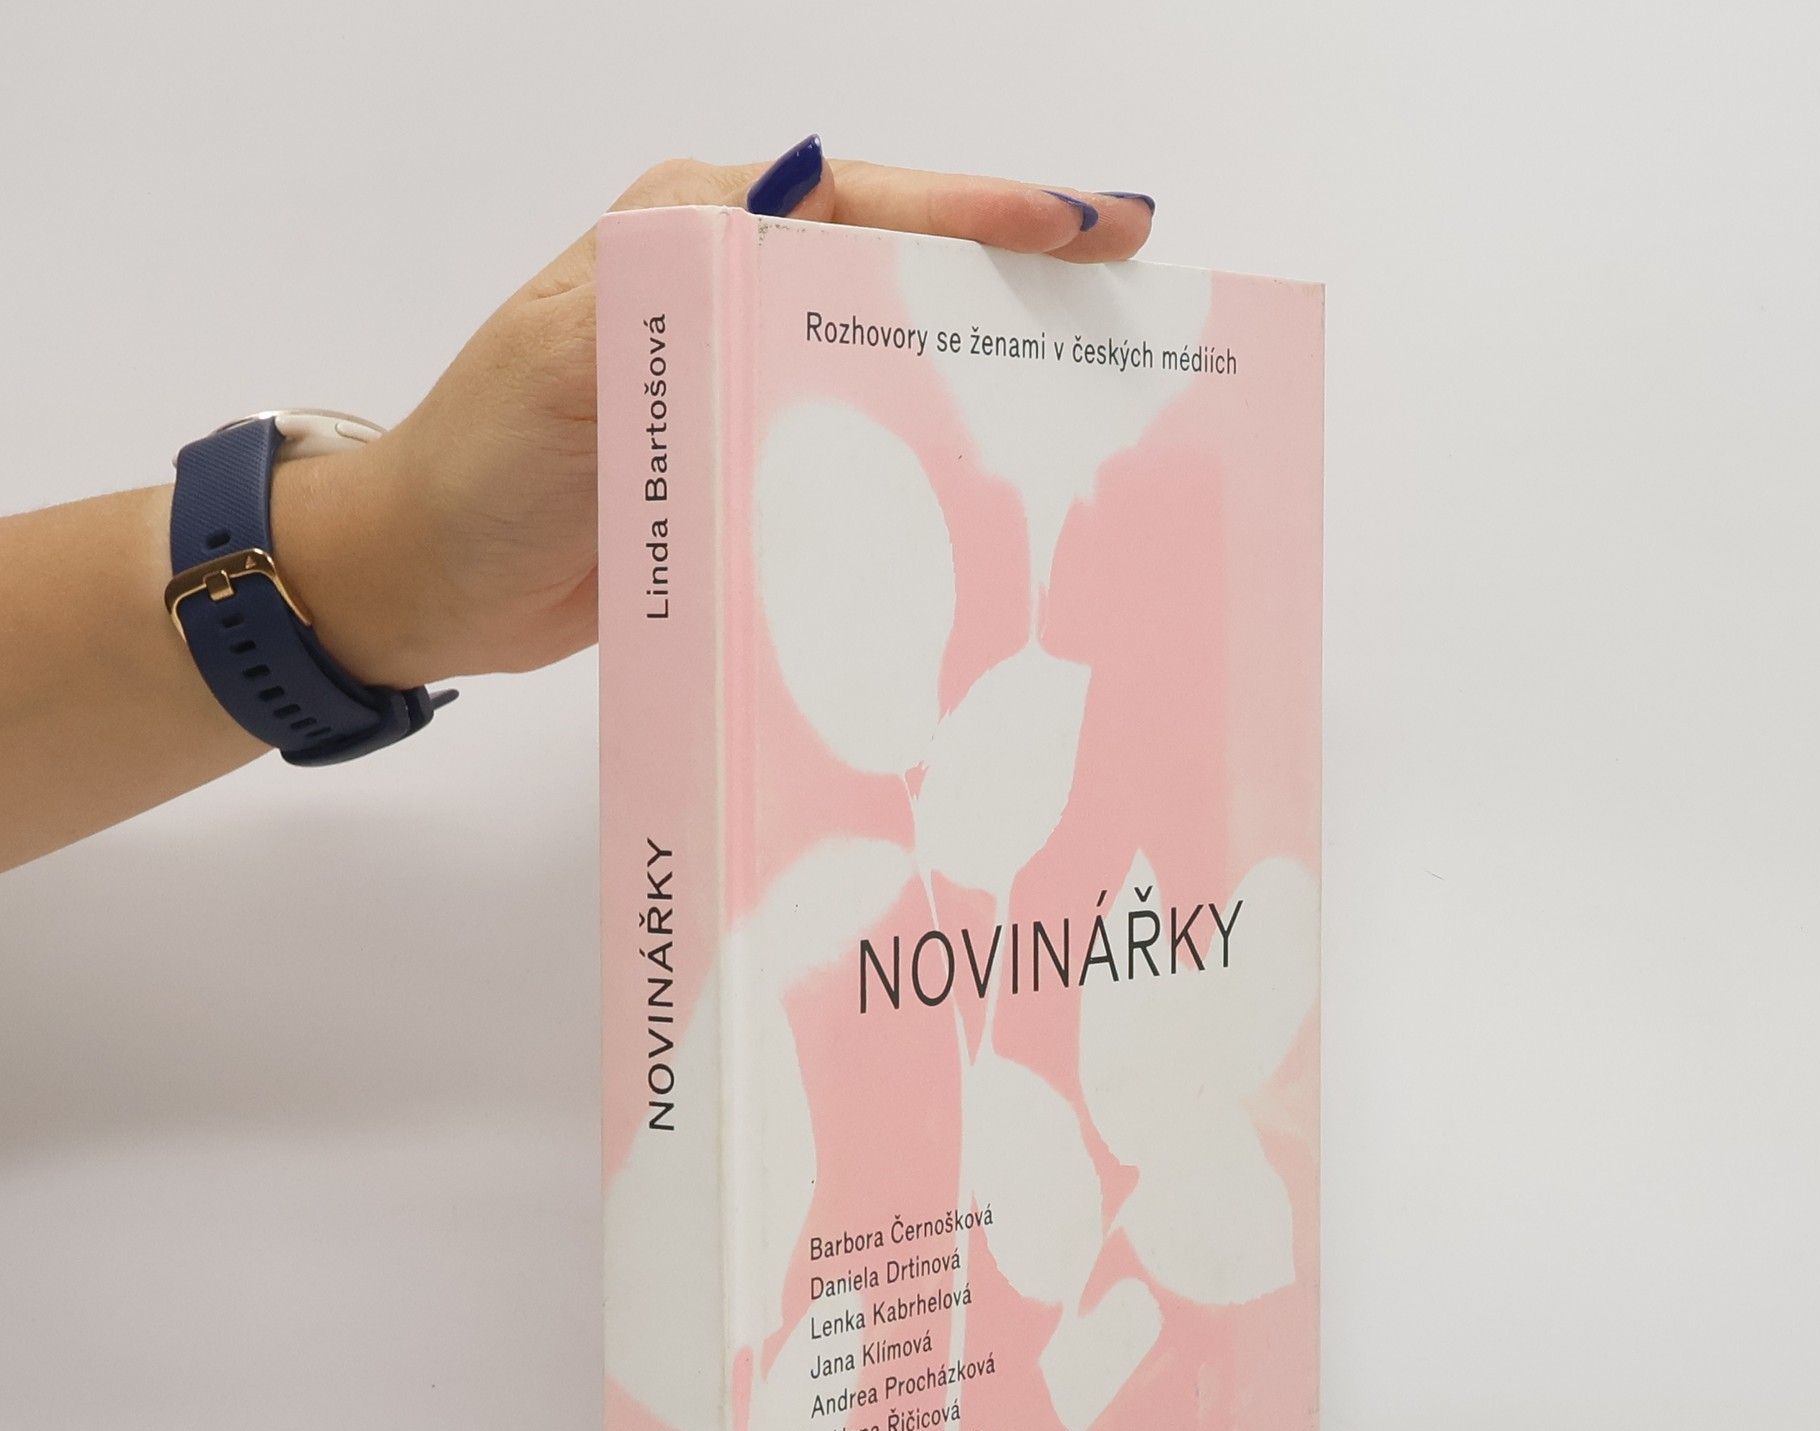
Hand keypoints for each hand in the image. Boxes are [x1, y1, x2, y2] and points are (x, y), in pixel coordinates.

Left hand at [281, 140, 1155, 690]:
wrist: (424, 584)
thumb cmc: (481, 469)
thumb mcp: (565, 362)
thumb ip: (677, 286)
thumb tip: (805, 194)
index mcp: (692, 233)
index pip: (861, 201)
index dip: (980, 213)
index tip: (1088, 229)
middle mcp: (731, 292)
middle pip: (901, 269)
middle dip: (1016, 280)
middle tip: (1132, 297)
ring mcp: (747, 380)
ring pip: (896, 356)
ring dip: (990, 371)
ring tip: (1097, 389)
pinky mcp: (754, 463)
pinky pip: (866, 445)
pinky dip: (937, 458)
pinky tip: (1003, 489)